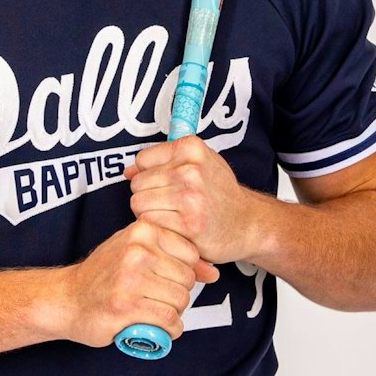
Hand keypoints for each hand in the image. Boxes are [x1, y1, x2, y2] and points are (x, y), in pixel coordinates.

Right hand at [58, 221, 219, 348]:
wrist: (67, 299)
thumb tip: (214, 273)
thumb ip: (174, 256)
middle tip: (155, 299)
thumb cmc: (105, 275)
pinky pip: (169, 321)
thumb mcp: (137, 252)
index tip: (162, 279)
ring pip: (180, 301)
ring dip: (173, 313)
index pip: (191, 254)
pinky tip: (155, 327)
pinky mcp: (127, 307)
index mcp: (142, 230)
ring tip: (152, 311)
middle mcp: (137, 251)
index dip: (181, 272)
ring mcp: (131, 279)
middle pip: (188, 279)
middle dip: (178, 294)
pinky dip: (169, 330)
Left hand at [125, 135, 255, 264]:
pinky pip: (149, 222)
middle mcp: (191, 170)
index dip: (148, 174)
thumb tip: (127, 170)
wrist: (248, 223)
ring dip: (149, 212)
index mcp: (191, 148)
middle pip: (137, 183)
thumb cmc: (219, 193)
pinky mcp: (188, 224)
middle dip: (147, 195)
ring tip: (171, 214)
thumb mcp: (198, 163)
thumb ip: (162, 161)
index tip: (165, 183)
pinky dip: (158, 227)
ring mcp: (190, 197)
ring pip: (138, 203)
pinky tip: (174, 227)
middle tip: (169, 203)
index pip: (141, 159)